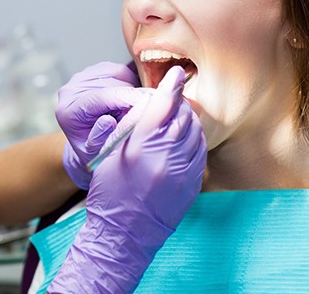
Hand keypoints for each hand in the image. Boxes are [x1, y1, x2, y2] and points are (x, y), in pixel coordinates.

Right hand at [50, 66, 206, 292]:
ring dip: (188, 118)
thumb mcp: (110, 155)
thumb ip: (129, 128)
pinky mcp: (192, 185)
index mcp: (141, 147)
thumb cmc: (109, 194)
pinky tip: (183, 137)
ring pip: (195, 132)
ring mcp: (182, 172)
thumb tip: (145, 106)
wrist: (123, 236)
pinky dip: (193, 138)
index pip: (162, 106)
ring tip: (178, 115)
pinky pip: (199, 152)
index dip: (170, 86)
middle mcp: (166, 157)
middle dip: (179, 101)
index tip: (177, 73)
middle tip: (173, 95)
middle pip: (182, 115)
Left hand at [57, 61, 143, 188]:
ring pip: (118, 72)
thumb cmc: (95, 151)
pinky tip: (128, 99)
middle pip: (112, 83)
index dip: (129, 97)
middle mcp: (70, 91)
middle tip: (146, 112)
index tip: (153, 101)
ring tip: (134, 108)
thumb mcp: (98, 153)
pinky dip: (130, 81)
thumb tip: (108, 121)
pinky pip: (119, 69)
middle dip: (134, 96)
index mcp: (68, 112)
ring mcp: (80, 77)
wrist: (88, 142)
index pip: (101, 98)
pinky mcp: (93, 70)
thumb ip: (103, 138)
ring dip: (133, 88)